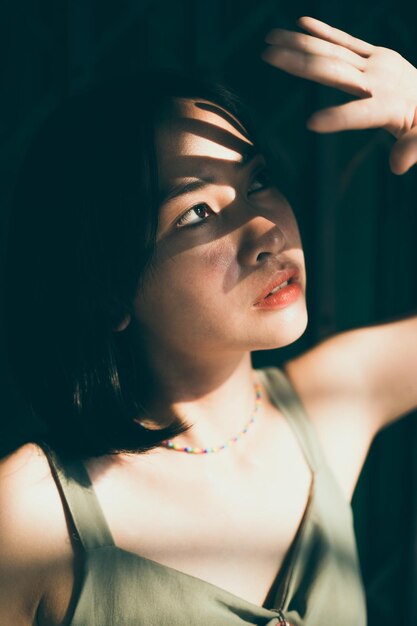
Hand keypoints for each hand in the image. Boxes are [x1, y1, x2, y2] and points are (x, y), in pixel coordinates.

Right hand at [262, 16, 416, 173]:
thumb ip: (412, 150)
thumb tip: (398, 167)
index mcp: (389, 106)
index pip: (360, 114)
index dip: (339, 118)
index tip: (312, 123)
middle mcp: (379, 79)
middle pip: (333, 71)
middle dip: (299, 64)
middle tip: (269, 56)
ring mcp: (376, 63)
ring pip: (332, 52)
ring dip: (299, 44)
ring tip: (271, 39)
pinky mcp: (374, 54)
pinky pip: (345, 40)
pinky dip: (323, 31)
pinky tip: (301, 23)